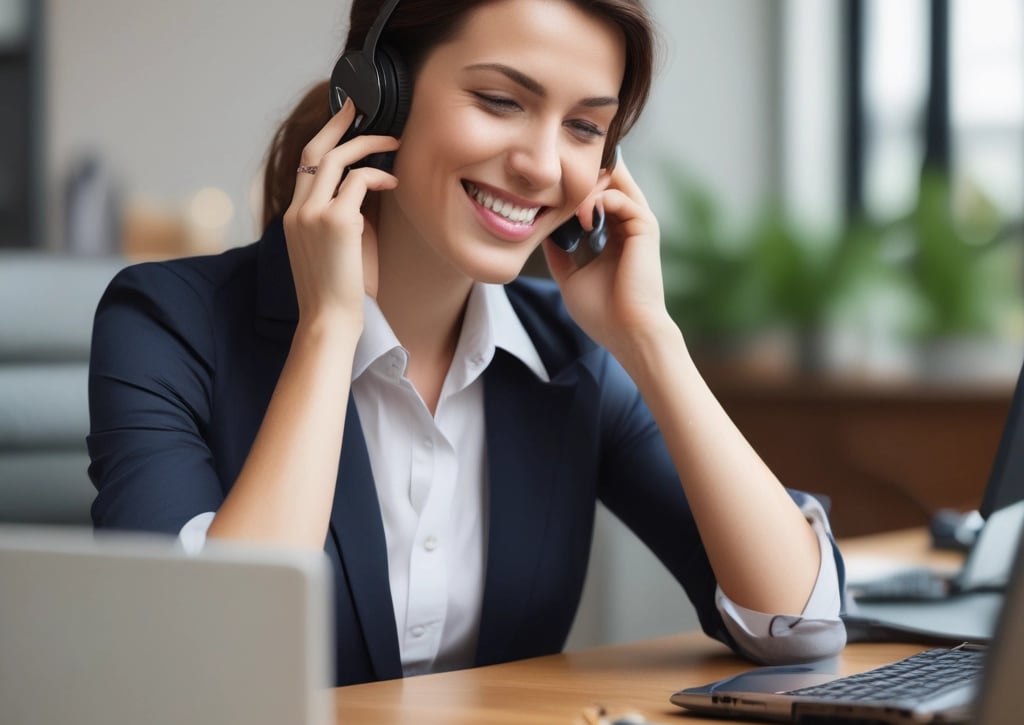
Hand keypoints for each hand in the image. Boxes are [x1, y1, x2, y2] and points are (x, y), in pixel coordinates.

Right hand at [282, 98, 400, 330]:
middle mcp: (299, 210)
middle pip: (316, 150)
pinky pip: (359, 181)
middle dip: (340, 123)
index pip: (306, 165)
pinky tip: (394, 184)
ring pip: (337, 159)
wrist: (330, 321)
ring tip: (393, 142)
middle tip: (361, 107)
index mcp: (295, 216)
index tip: (343, 122)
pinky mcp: (336, 221)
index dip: (325, 138)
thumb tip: (371, 185)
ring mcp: (314, 213)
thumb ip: (347, 214)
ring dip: (368, 145)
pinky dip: (379, 176)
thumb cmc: (341, 292)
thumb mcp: (340, 247)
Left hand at [543, 152, 672, 357]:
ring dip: (585, 189)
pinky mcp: (644, 226)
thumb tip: (541, 230)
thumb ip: (558, 253)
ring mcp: (637, 223)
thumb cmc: (602, 313)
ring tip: (567, 207)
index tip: (545, 198)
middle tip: (554, 193)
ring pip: (612, 181)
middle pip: (605, 180)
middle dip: (577, 181)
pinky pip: (619, 196)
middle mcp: (627, 225)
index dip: (571, 190)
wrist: (627, 332)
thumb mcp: (570, 278)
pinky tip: (584, 222)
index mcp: (612, 235)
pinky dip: (596, 201)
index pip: (595, 196)